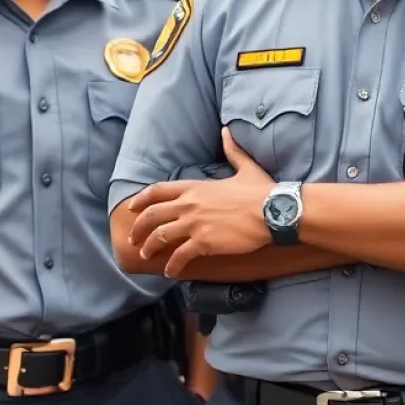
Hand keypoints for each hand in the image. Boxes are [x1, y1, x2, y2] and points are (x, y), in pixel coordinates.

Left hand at [129, 127, 273, 277]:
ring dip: (150, 247)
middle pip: (153, 215)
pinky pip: (180, 256)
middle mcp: (189, 204)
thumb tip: (226, 131)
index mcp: (195, 187)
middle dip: (139, 228)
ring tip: (147, 256)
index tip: (131, 207)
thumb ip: (232, 151)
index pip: (158, 190)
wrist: (272, 211)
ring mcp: (194, 224)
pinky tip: (171, 272)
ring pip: (160, 236)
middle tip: (134, 238)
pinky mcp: (203, 242)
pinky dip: (172, 265)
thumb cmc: (261, 191)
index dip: (142, 199)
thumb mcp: (245, 167)